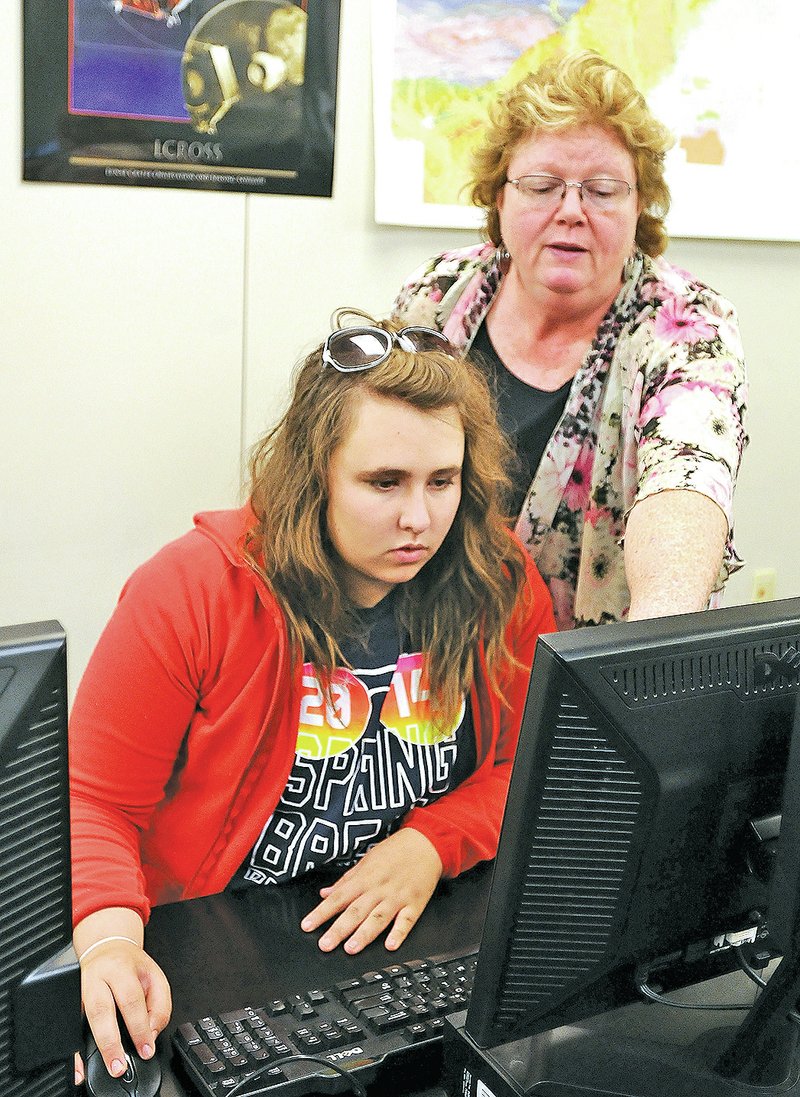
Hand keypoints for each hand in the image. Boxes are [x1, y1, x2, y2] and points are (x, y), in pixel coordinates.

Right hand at [74, 938, 171, 1084]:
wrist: (108, 948)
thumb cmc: (131, 966)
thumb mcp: (155, 977)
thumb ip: (160, 1005)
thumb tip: (151, 1034)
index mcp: (121, 968)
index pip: (131, 999)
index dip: (139, 1027)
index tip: (146, 1049)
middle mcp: (97, 978)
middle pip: (101, 1010)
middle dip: (111, 1042)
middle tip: (119, 1065)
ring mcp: (80, 989)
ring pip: (83, 1019)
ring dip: (93, 1048)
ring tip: (105, 1065)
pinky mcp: (72, 1001)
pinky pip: (71, 1026)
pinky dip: (75, 1049)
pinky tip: (79, 1064)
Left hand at [300, 829, 442, 954]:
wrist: (425, 843)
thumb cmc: (395, 851)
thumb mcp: (366, 861)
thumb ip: (346, 880)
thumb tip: (324, 893)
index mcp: (364, 878)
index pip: (338, 897)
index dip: (321, 912)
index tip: (308, 925)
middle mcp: (379, 888)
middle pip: (355, 911)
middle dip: (339, 929)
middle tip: (324, 944)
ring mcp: (397, 896)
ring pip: (378, 918)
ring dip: (364, 934)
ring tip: (351, 948)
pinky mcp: (415, 903)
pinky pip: (407, 920)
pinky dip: (399, 933)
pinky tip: (391, 945)